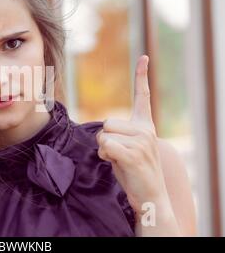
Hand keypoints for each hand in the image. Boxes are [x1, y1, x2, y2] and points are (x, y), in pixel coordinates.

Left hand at [95, 55, 179, 234]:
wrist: (149, 196)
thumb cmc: (133, 171)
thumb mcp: (126, 148)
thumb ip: (117, 135)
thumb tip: (101, 131)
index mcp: (145, 125)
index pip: (142, 96)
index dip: (141, 76)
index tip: (144, 57)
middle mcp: (145, 129)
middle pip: (107, 122)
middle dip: (103, 139)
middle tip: (116, 153)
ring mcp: (142, 140)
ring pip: (103, 135)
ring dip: (104, 149)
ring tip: (119, 160)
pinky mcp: (134, 153)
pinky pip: (106, 146)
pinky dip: (105, 156)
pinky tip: (118, 164)